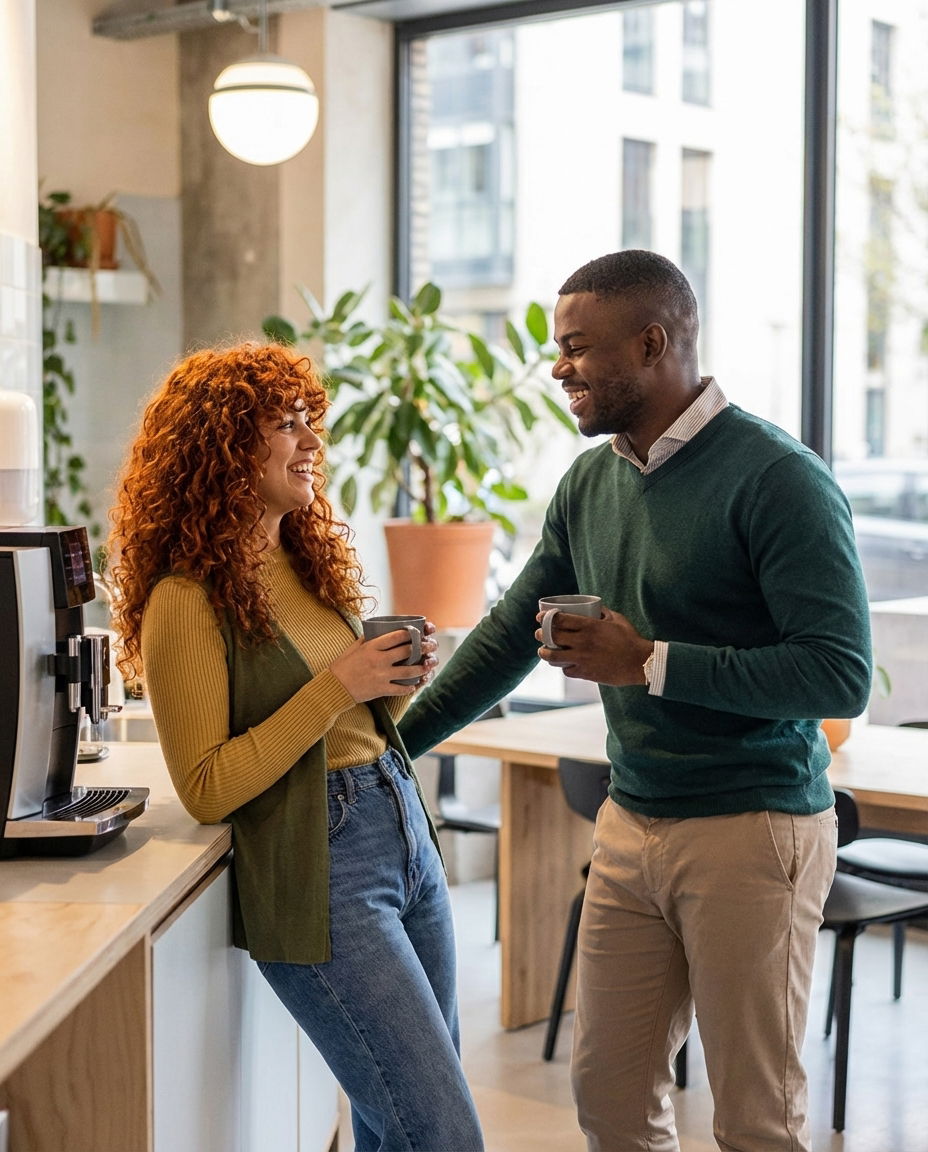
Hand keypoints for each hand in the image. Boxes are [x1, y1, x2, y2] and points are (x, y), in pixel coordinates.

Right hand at [331, 627, 438, 700]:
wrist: (334, 687)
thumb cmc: (343, 665)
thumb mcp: (354, 647)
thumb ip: (368, 639)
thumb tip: (378, 630)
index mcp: (372, 647)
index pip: (397, 636)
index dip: (411, 633)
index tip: (420, 631)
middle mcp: (378, 660)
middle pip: (407, 652)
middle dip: (423, 647)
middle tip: (431, 645)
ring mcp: (381, 675)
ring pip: (408, 671)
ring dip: (421, 668)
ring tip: (428, 665)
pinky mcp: (381, 689)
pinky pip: (400, 689)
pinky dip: (409, 687)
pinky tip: (414, 685)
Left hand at [535, 607, 652, 686]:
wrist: (640, 663)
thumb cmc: (630, 639)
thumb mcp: (617, 619)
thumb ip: (603, 612)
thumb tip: (595, 608)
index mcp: (589, 626)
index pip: (559, 620)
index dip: (546, 618)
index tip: (540, 617)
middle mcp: (582, 641)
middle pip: (552, 636)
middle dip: (541, 634)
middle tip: (539, 634)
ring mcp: (582, 658)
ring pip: (553, 656)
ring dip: (545, 653)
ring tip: (543, 651)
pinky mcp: (586, 673)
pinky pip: (566, 670)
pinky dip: (563, 667)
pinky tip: (564, 664)